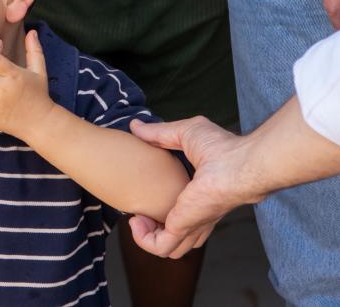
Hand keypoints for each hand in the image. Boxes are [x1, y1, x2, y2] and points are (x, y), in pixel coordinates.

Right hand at [127, 117, 255, 258]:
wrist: (240, 164)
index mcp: (201, 198)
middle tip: (139, 209)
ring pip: (168, 249)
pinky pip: (160, 247)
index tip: (145, 193)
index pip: (183, 217)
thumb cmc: (223, 148)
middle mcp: (199, 217)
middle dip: (151, 227)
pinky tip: (137, 220)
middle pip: (175, 238)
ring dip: (146, 236)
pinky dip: (143, 239)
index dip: (161, 210)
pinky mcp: (184, 227)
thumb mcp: (183, 134)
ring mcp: (192, 225)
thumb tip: (135, 126)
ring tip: (137, 217)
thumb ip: (158, 133)